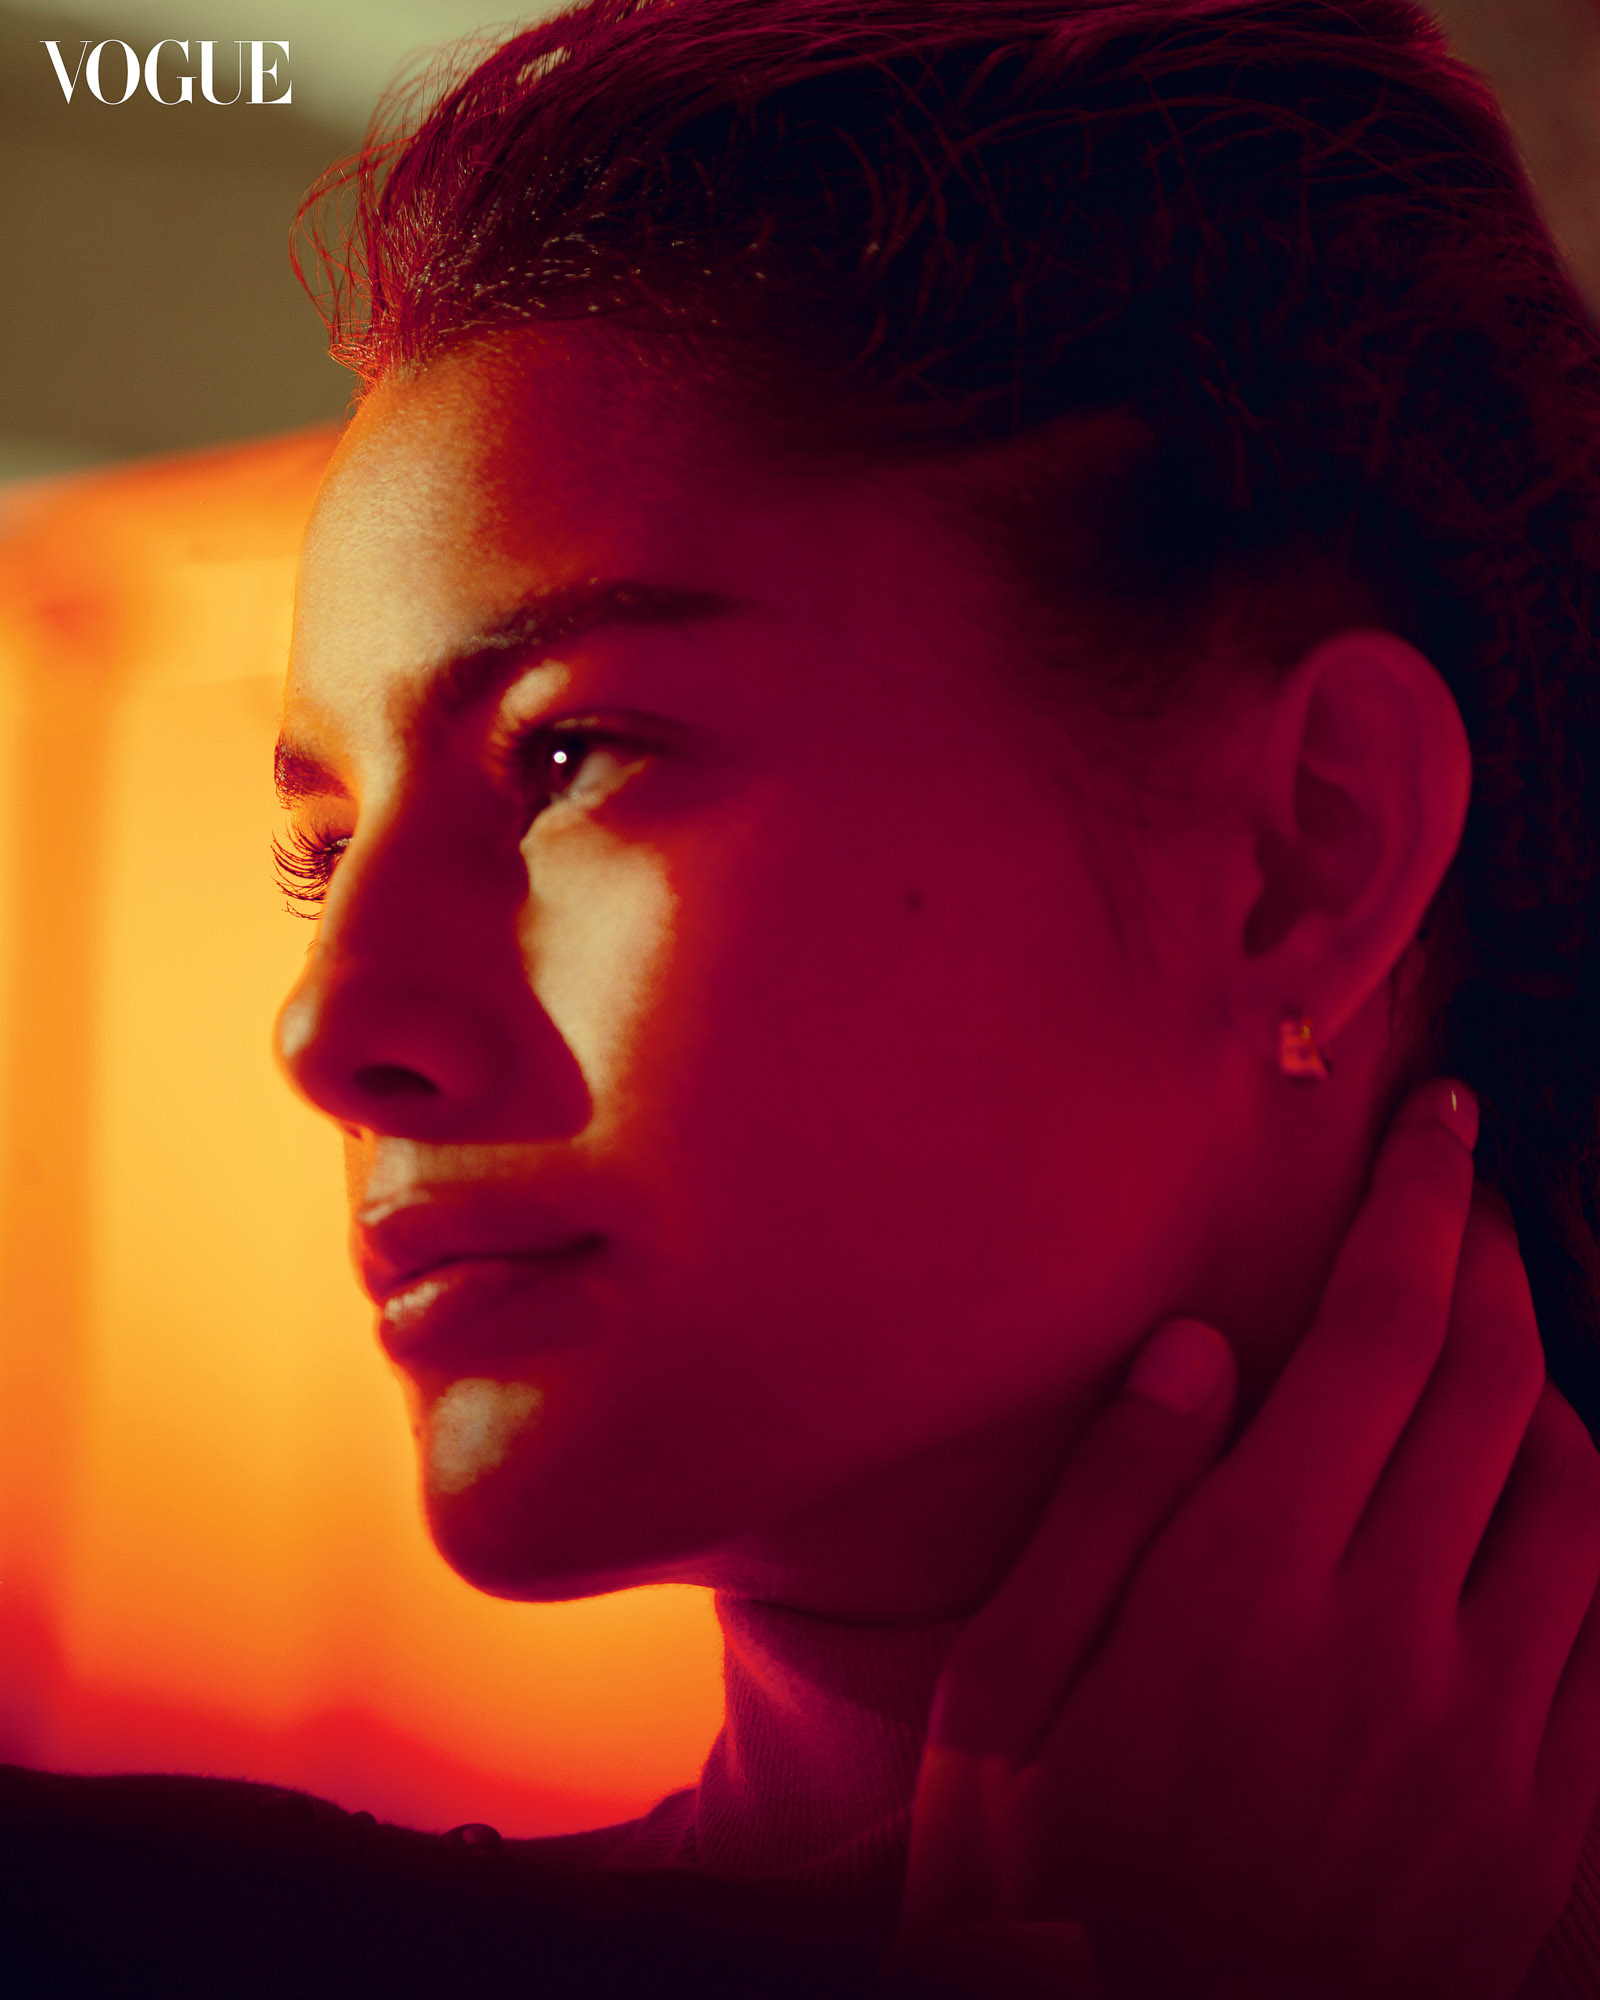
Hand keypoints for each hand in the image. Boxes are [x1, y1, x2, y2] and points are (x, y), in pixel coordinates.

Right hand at [887, 1080, 1599, 1999]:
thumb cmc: (1036, 1891)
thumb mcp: (998, 1695)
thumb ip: (1105, 1506)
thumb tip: (1196, 1344)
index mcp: (1245, 1588)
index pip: (1373, 1339)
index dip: (1414, 1212)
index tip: (1435, 1125)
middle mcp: (1390, 1645)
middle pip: (1490, 1390)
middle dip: (1488, 1258)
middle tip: (1469, 1191)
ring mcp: (1490, 1748)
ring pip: (1584, 1503)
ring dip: (1553, 1385)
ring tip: (1502, 1335)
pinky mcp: (1545, 1839)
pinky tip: (1559, 1504)